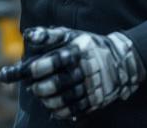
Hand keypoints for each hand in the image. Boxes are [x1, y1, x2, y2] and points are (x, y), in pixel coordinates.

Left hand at [0, 27, 144, 119]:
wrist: (120, 60)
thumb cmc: (87, 45)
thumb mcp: (70, 35)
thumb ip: (48, 35)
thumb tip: (27, 36)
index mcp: (77, 51)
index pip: (54, 61)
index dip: (37, 67)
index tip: (26, 71)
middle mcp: (85, 69)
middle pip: (58, 83)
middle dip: (40, 88)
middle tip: (32, 87)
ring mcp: (91, 86)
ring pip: (64, 99)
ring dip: (47, 101)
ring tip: (40, 96)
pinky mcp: (95, 100)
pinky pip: (74, 110)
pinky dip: (59, 111)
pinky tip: (52, 108)